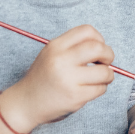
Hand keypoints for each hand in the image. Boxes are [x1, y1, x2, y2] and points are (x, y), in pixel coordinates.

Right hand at [0, 24, 114, 131]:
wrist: (26, 103)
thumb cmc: (43, 78)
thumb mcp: (51, 54)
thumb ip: (73, 47)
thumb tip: (103, 47)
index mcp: (55, 46)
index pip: (87, 31)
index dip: (99, 39)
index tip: (97, 49)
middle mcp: (61, 60)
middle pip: (99, 48)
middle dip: (108, 55)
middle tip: (104, 63)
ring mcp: (68, 79)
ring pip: (105, 72)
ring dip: (107, 75)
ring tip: (99, 78)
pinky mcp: (75, 96)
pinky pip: (101, 89)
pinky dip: (100, 88)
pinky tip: (90, 89)